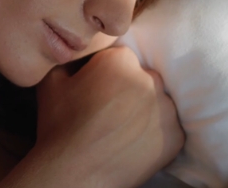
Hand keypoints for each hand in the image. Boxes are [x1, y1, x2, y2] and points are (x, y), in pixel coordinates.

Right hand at [33, 46, 183, 187]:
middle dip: (127, 89)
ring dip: (143, 109)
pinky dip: (154, 132)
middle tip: (107, 110)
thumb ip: (70, 59)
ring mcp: (166, 109)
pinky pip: (169, 126)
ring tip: (119, 128)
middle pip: (141, 76)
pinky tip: (132, 141)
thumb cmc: (59, 127)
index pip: (118, 57)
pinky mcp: (176, 136)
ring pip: (157, 100)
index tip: (95, 90)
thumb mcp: (51, 81)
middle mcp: (148, 79)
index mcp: (119, 60)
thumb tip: (78, 54)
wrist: (74, 174)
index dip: (104, 74)